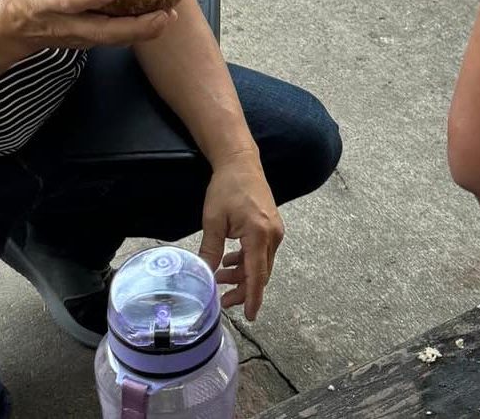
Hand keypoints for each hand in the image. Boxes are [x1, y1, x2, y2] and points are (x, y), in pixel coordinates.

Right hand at [0, 0, 176, 55]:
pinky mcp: (87, 41)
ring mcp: (78, 37)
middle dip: (135, 27)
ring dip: (143, 31)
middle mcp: (64, 24)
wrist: (13, 31)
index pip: (69, 3)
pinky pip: (114, 40)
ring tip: (169, 16)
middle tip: (163, 14)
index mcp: (44, 2)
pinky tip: (160, 19)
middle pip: (102, 32)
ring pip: (113, 40)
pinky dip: (138, 32)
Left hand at [197, 153, 283, 320]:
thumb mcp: (213, 220)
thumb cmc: (227, 186)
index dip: (252, 298)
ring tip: (221, 277)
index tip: (250, 316)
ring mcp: (275, 231)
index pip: (256, 275)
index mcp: (259, 234)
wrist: (241, 162)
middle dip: (243, 290)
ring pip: (261, 264)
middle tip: (222, 299)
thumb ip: (211, 250)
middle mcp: (272, 235)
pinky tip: (230, 260)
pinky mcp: (272, 227)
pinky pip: (262, 253)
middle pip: (260, 273)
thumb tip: (204, 274)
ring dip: (243, 274)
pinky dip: (247, 261)